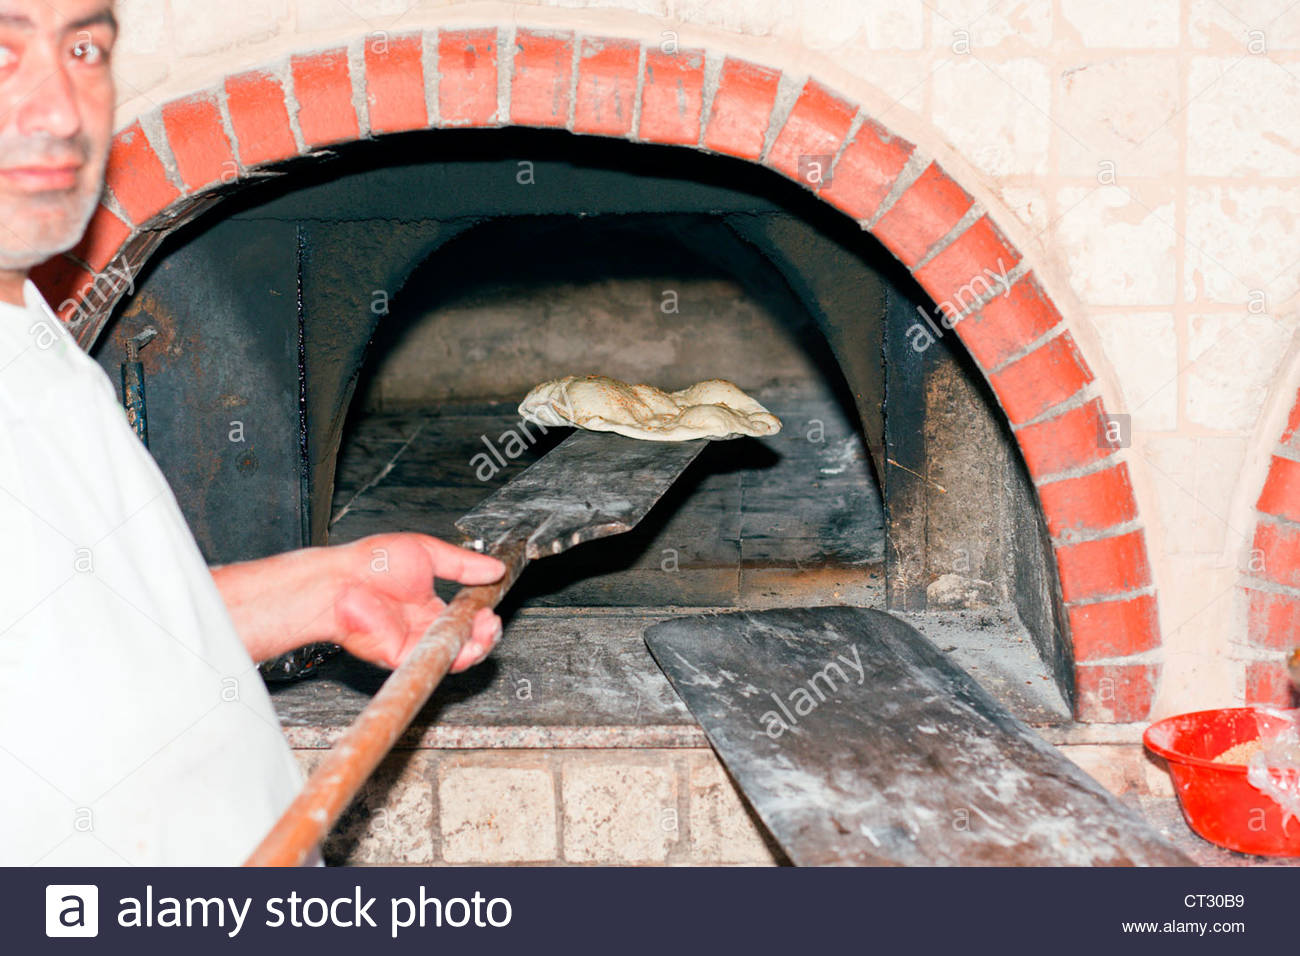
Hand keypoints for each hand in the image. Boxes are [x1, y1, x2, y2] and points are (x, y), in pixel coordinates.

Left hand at [332, 533, 505, 671]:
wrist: (339, 581)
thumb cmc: (368, 564)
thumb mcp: (426, 552)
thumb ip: (462, 563)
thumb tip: (493, 567)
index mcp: (428, 605)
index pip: (465, 617)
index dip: (484, 614)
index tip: (493, 603)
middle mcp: (423, 627)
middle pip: (466, 640)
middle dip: (486, 633)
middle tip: (491, 619)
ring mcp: (415, 642)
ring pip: (457, 655)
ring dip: (479, 644)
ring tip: (486, 628)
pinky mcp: (405, 655)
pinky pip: (437, 662)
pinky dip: (459, 654)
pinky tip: (469, 639)